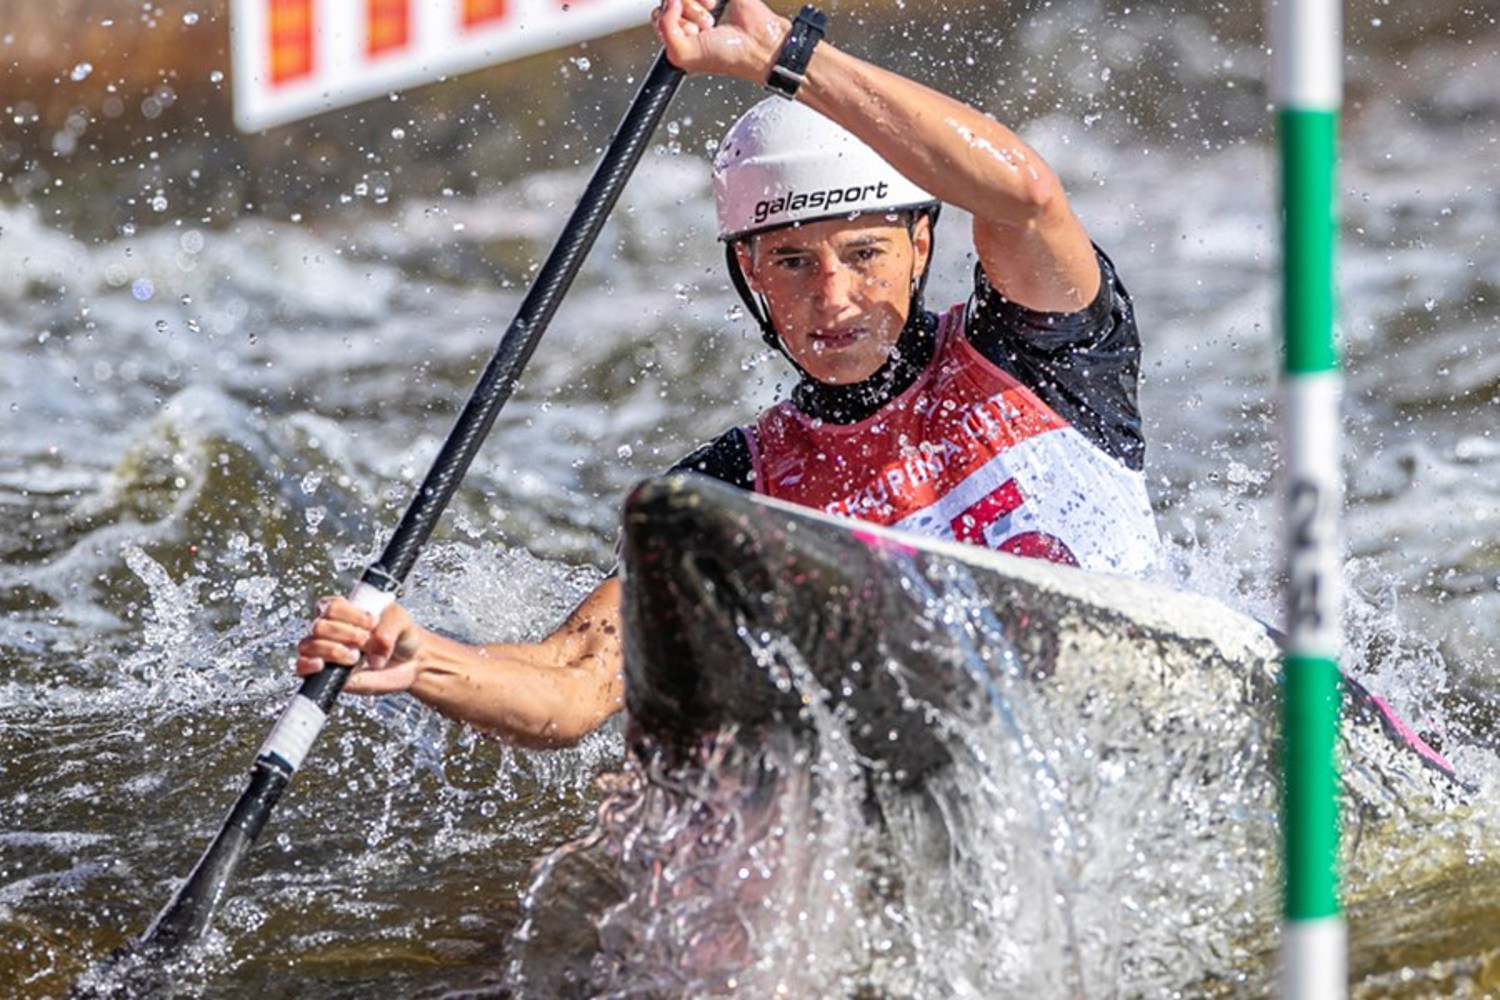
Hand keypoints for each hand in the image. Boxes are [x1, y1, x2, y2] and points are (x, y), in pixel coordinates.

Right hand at [295, 596, 423, 694]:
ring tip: (355, 657)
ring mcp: (326, 650)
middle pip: (319, 626)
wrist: (411, 662)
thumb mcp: (401, 621)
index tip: (372, 622)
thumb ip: (387, 631)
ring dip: (333, 651)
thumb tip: (374, 657)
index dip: (351, 615)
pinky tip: (324, 665)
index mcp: (345, 610)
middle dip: (346, 635)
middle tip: (366, 642)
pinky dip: (308, 666)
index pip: (331, 606)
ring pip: (308, 645)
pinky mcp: (326, 673)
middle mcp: (331, 629)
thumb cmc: (401, 637)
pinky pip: (301, 667)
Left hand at [652, 0, 789, 82]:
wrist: (754, 44)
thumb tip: (670, 1)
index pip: (659, 15)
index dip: (669, 22)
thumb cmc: (726, 56)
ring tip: (710, 20)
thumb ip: (664, 28)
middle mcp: (689, 17)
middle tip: (700, 29)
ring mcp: (702, 3)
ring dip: (694, 5)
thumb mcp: (682, 53)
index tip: (688, 34)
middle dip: (683, 14)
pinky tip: (714, 5)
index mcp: (679, 36)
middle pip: (668, 0)